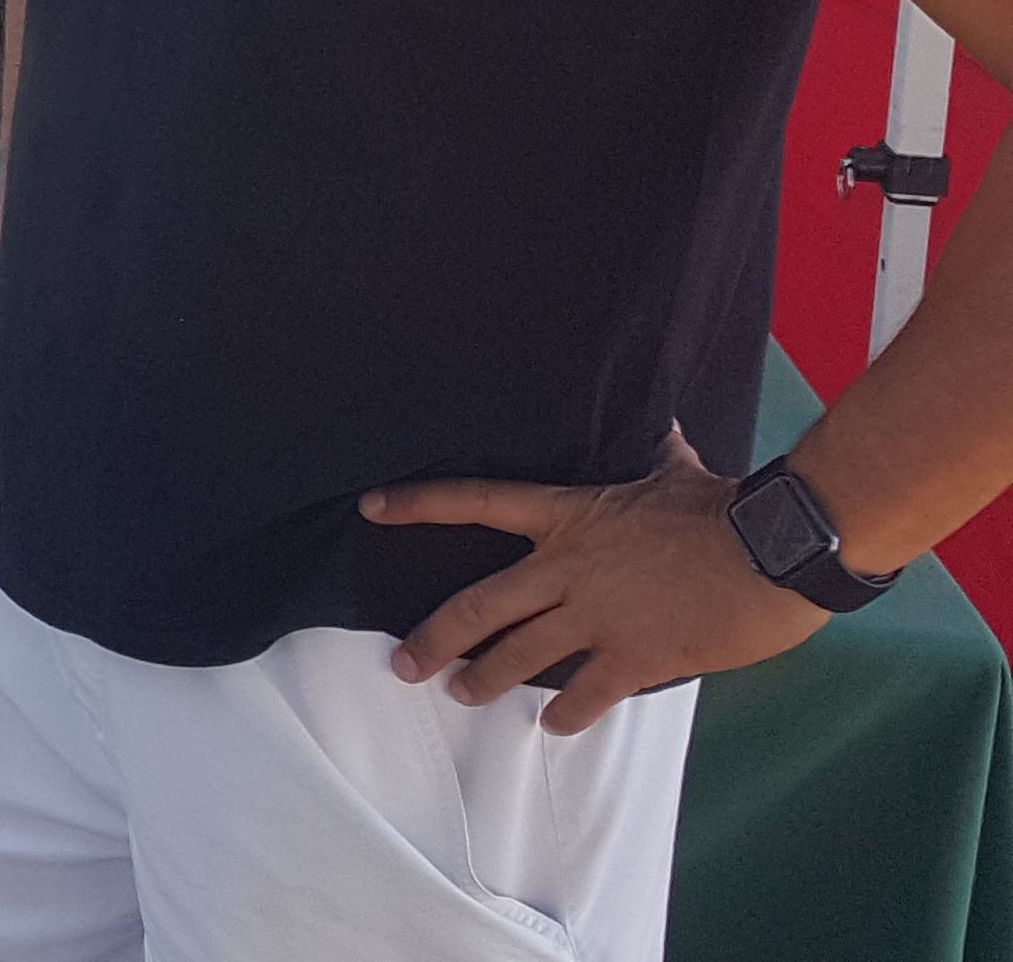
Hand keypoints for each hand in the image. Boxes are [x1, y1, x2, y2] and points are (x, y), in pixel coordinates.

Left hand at [363, 428, 829, 732]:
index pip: (476, 501)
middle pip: (480, 607)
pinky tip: (552, 725)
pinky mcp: (636, 657)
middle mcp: (568, 570)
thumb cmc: (727, 506)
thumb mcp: (678, 468)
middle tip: (405, 664)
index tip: (371, 508)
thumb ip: (657, 451)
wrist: (774, 550)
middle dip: (435, 639)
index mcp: (568, 517)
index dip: (419, 504)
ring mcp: (598, 617)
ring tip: (463, 694)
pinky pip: (586, 694)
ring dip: (486, 680)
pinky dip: (566, 713)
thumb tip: (660, 421)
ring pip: (520, 657)